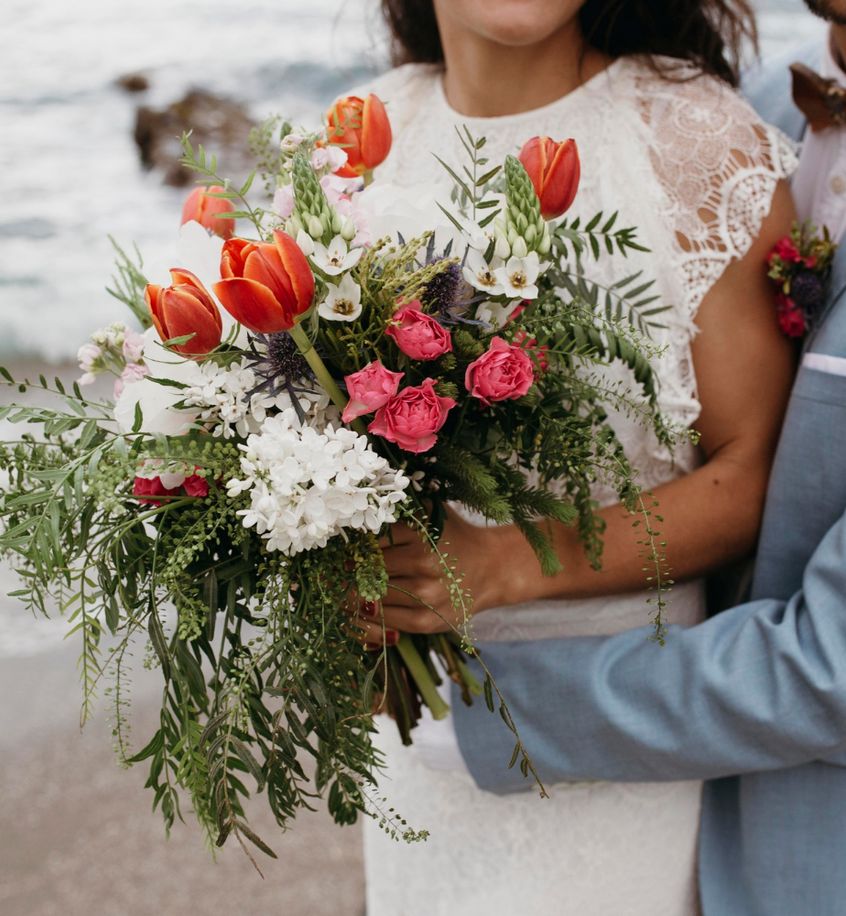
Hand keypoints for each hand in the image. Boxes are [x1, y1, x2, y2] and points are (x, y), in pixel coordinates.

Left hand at [354, 512, 515, 640]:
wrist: (491, 568)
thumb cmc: (453, 536)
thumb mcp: (431, 513)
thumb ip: (400, 508)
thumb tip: (359, 507)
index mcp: (421, 532)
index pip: (370, 540)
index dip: (352, 545)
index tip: (341, 548)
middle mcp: (423, 563)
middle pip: (368, 569)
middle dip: (348, 570)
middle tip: (335, 570)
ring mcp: (426, 595)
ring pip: (373, 595)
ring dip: (354, 593)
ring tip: (342, 588)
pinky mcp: (426, 620)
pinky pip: (385, 620)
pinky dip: (369, 615)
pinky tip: (363, 606)